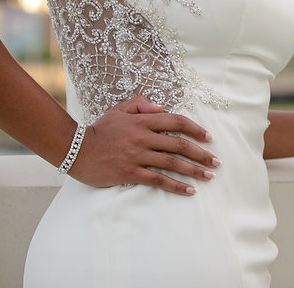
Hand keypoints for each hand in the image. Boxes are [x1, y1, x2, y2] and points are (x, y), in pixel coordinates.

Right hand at [68, 96, 218, 194]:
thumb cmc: (100, 130)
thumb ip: (141, 104)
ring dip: (194, 170)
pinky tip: (189, 190)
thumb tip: (162, 108)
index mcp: (143, 120)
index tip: (209, 138)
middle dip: (201, 154)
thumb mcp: (119, 110)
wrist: (76, 150)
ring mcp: (137, 156)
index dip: (196, 129)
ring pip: (172, 163)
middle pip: (179, 144)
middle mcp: (143, 137)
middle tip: (216, 162)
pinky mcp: (130, 173)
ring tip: (208, 176)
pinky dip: (176, 185)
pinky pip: (158, 180)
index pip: (176, 122)